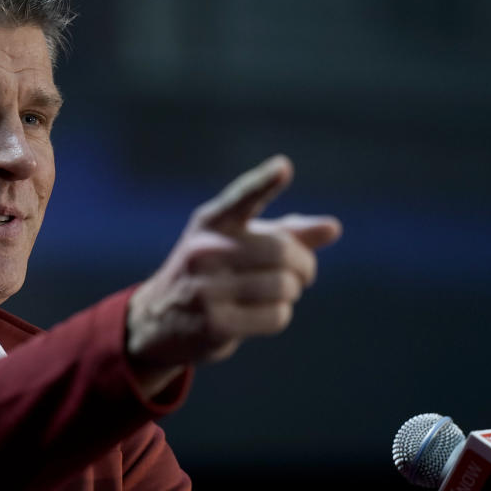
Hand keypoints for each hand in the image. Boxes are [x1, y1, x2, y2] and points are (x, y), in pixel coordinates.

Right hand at [126, 155, 341, 396]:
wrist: (157, 319)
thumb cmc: (211, 273)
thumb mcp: (238, 243)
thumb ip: (287, 232)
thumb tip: (333, 228)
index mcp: (212, 222)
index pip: (242, 198)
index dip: (264, 182)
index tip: (283, 167)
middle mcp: (206, 250)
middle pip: (284, 252)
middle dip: (303, 266)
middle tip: (300, 275)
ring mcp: (207, 287)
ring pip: (284, 286)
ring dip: (291, 293)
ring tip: (275, 294)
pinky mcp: (215, 323)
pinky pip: (276, 316)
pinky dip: (279, 315)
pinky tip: (259, 314)